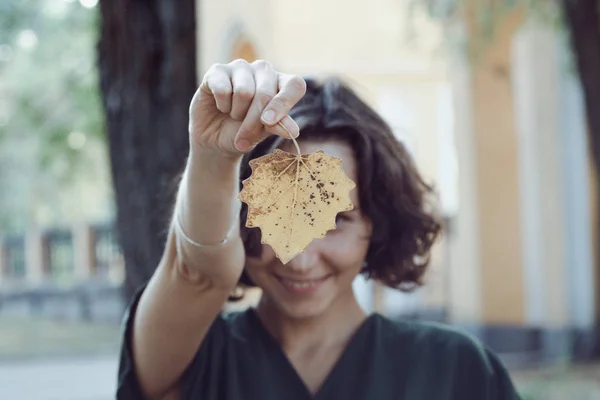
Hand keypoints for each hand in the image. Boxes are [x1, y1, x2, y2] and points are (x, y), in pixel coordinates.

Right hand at [189, 59, 306, 156]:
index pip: (294, 85)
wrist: (215, 138)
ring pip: (244, 92)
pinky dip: (222, 105)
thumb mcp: (264, 132)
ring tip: (233, 115)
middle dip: (253, 122)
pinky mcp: (217, 70)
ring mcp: (240, 67)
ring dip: (237, 113)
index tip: (269, 122)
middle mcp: (263, 70)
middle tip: (244, 138)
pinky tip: (221, 106)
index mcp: (281, 83)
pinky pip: (222, 89)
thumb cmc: (244, 132)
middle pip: (264, 94)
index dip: (283, 103)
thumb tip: (293, 131)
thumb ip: (278, 127)